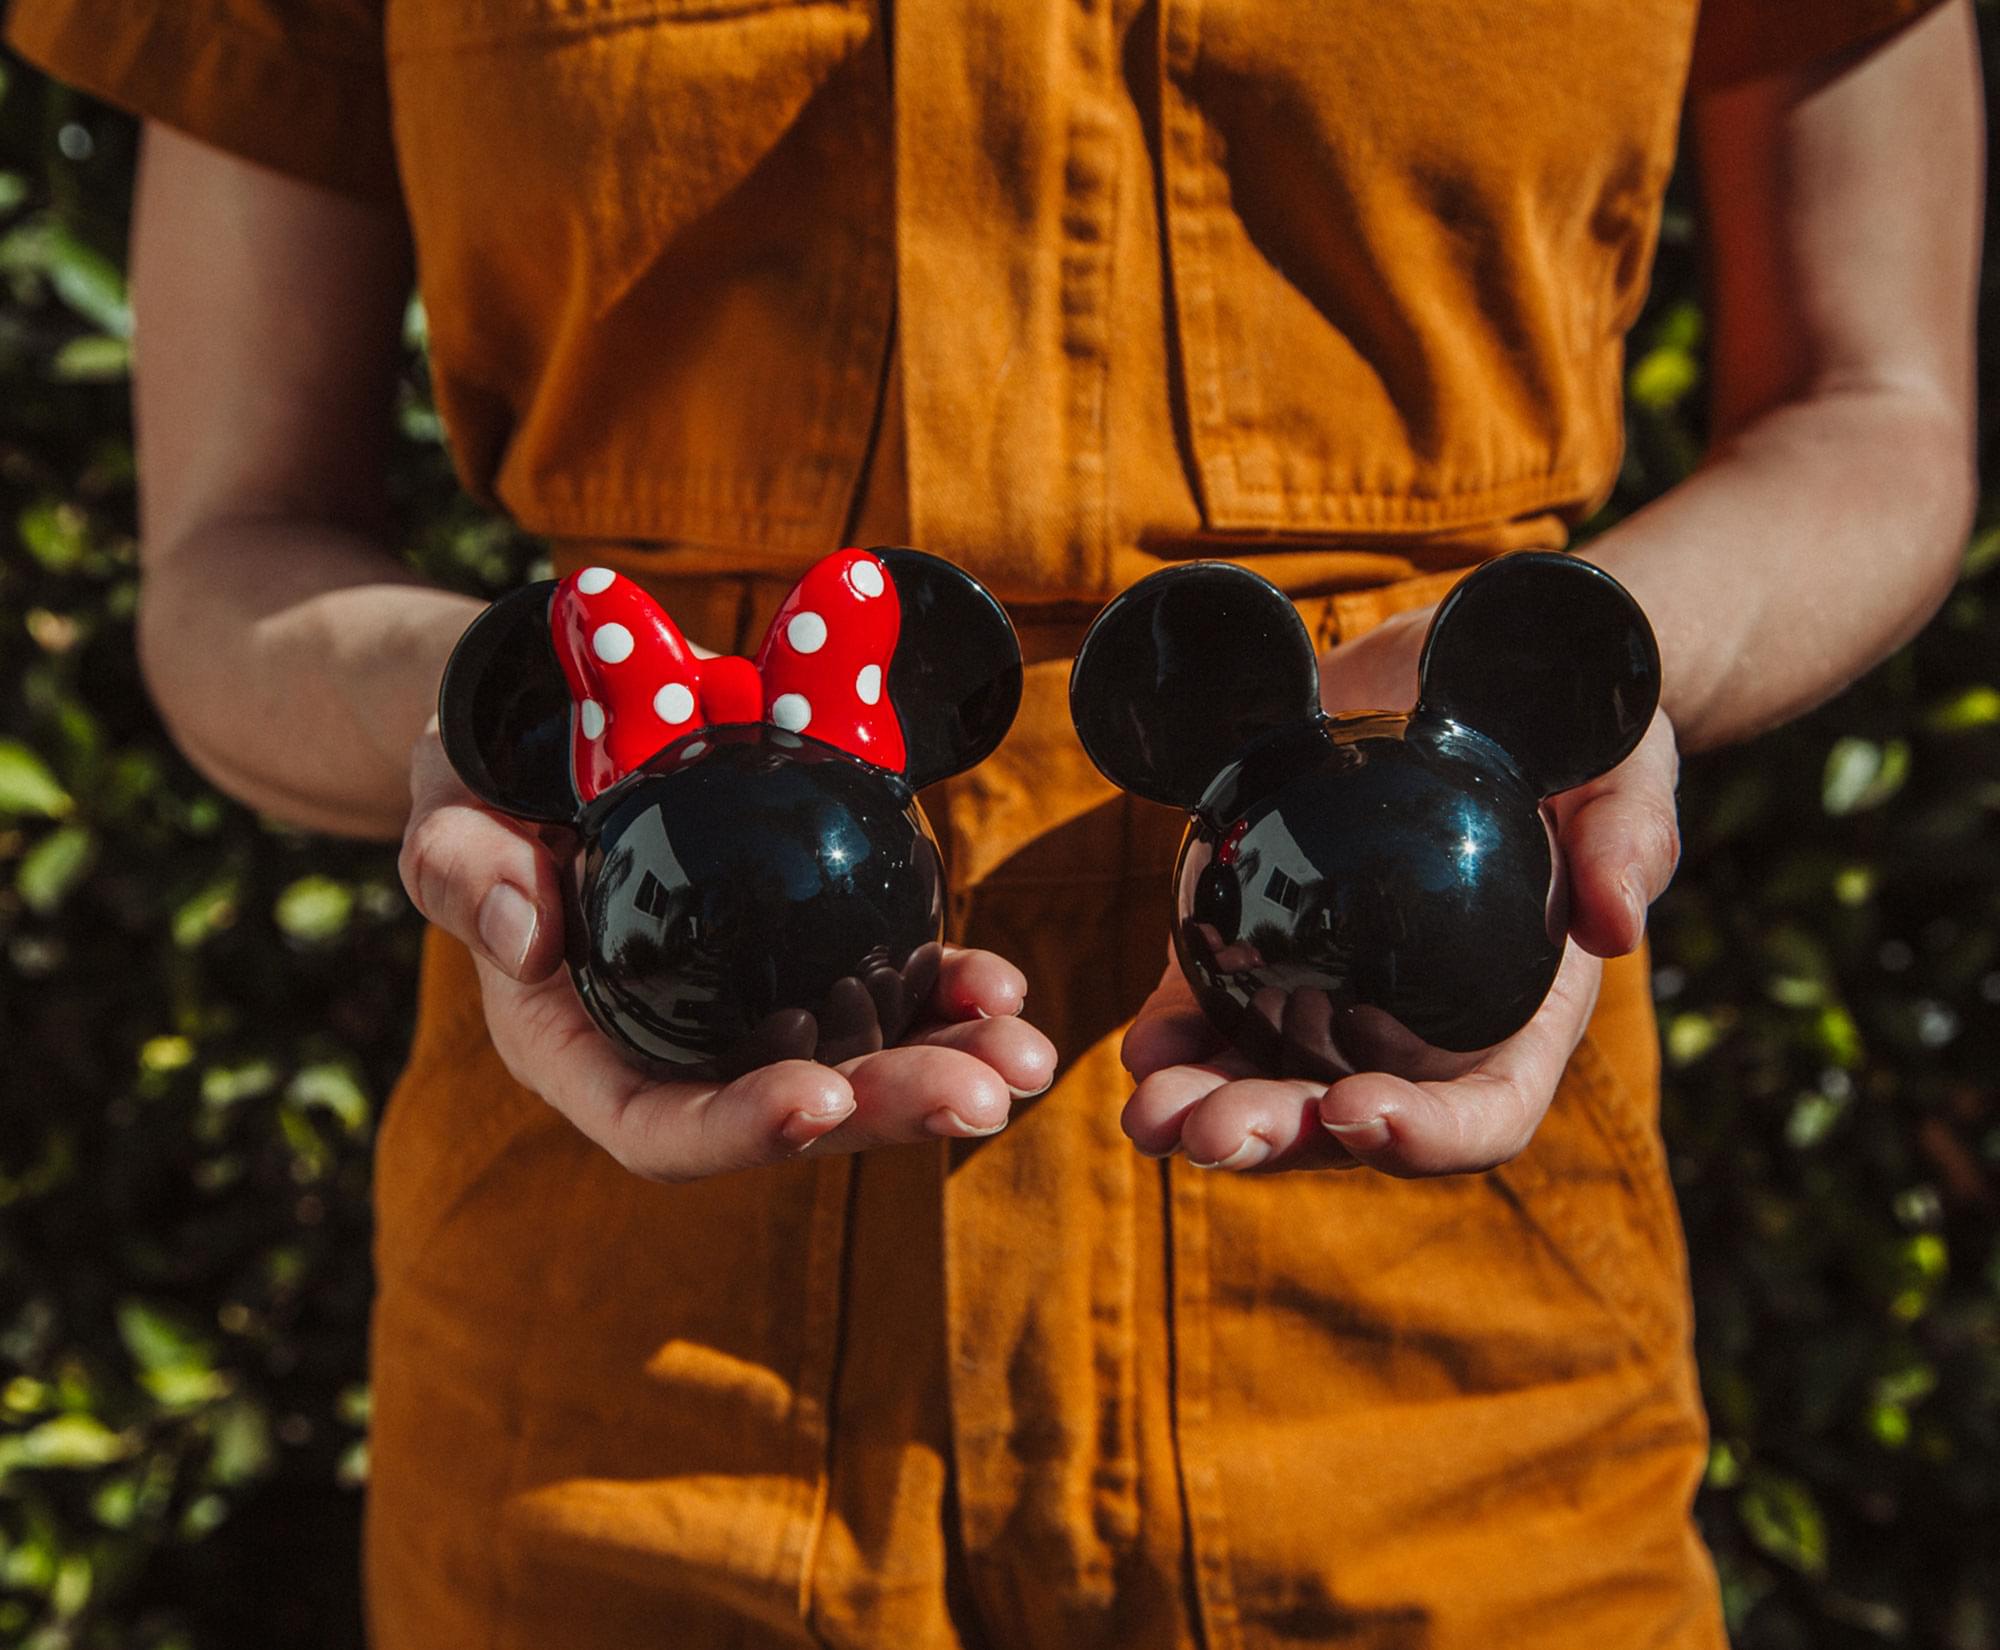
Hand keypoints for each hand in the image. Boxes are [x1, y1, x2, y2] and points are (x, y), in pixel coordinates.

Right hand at [398, 722, 1056, 1180]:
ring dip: (948, 1064)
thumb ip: (459, 865)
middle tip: (984, 1092)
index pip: (658, 1127)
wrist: (551, 739)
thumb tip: (520, 933)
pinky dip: (946, 994)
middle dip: (891, 1110)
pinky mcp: (805, 963)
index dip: (738, 1129)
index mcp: (580, 1049)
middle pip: (789, 1113)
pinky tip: (1002, 986)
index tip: (819, 1099)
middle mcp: (675, 1053)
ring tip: (1026, 1053)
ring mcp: (747, 1015)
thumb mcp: (445, 806)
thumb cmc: (485, 783)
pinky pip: (882, 994)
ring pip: (858, 1066)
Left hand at [1118, 608, 1680, 1176]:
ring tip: (1151, 1114)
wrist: (1467, 678)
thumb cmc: (1569, 736)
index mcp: (1517, 1019)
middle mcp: (1423, 1033)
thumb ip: (1631, 836)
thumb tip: (1617, 927)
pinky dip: (1177, 1037)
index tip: (1354, 1110)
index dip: (1423, 1134)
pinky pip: (1217, 1010)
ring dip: (1210, 1109)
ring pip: (1272, 1082)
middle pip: (1349, 1121)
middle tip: (1212, 1133)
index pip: (1482, 1113)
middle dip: (1280, 1138)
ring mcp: (1339, 1003)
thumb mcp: (1622, 766)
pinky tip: (1140, 1052)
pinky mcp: (1271, 949)